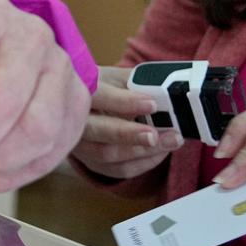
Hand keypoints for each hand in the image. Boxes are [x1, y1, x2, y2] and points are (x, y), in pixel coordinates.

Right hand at [69, 65, 185, 178]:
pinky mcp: (92, 162)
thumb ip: (138, 81)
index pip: (97, 96)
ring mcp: (80, 144)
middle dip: (129, 134)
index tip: (151, 104)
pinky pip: (118, 169)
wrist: (88, 105)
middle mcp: (75, 119)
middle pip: (96, 130)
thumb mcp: (118, 77)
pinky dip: (144, 163)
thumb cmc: (105, 88)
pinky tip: (161, 152)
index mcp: (79, 89)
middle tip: (156, 134)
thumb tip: (166, 89)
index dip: (123, 102)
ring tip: (171, 141)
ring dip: (142, 150)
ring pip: (107, 153)